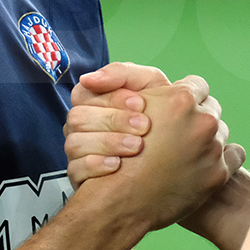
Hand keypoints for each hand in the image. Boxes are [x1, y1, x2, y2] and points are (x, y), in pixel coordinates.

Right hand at [64, 63, 168, 185]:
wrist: (175, 151)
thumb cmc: (158, 113)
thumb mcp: (149, 84)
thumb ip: (123, 73)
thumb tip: (89, 78)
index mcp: (91, 101)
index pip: (83, 93)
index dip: (111, 98)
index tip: (141, 104)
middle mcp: (80, 125)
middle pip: (78, 118)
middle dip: (113, 121)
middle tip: (144, 126)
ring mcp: (77, 151)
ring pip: (75, 144)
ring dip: (107, 143)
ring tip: (136, 147)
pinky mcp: (80, 176)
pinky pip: (76, 170)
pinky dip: (96, 165)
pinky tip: (118, 165)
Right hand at [79, 77, 231, 231]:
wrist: (119, 200)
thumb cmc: (118, 152)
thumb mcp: (126, 108)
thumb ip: (151, 89)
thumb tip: (170, 85)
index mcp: (181, 99)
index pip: (197, 85)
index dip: (183, 97)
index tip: (174, 110)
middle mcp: (202, 121)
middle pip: (211, 108)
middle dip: (196, 118)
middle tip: (177, 133)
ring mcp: (213, 148)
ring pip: (221, 132)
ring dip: (207, 139)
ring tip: (185, 152)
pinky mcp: (219, 174)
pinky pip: (235, 155)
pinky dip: (224, 158)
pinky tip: (205, 162)